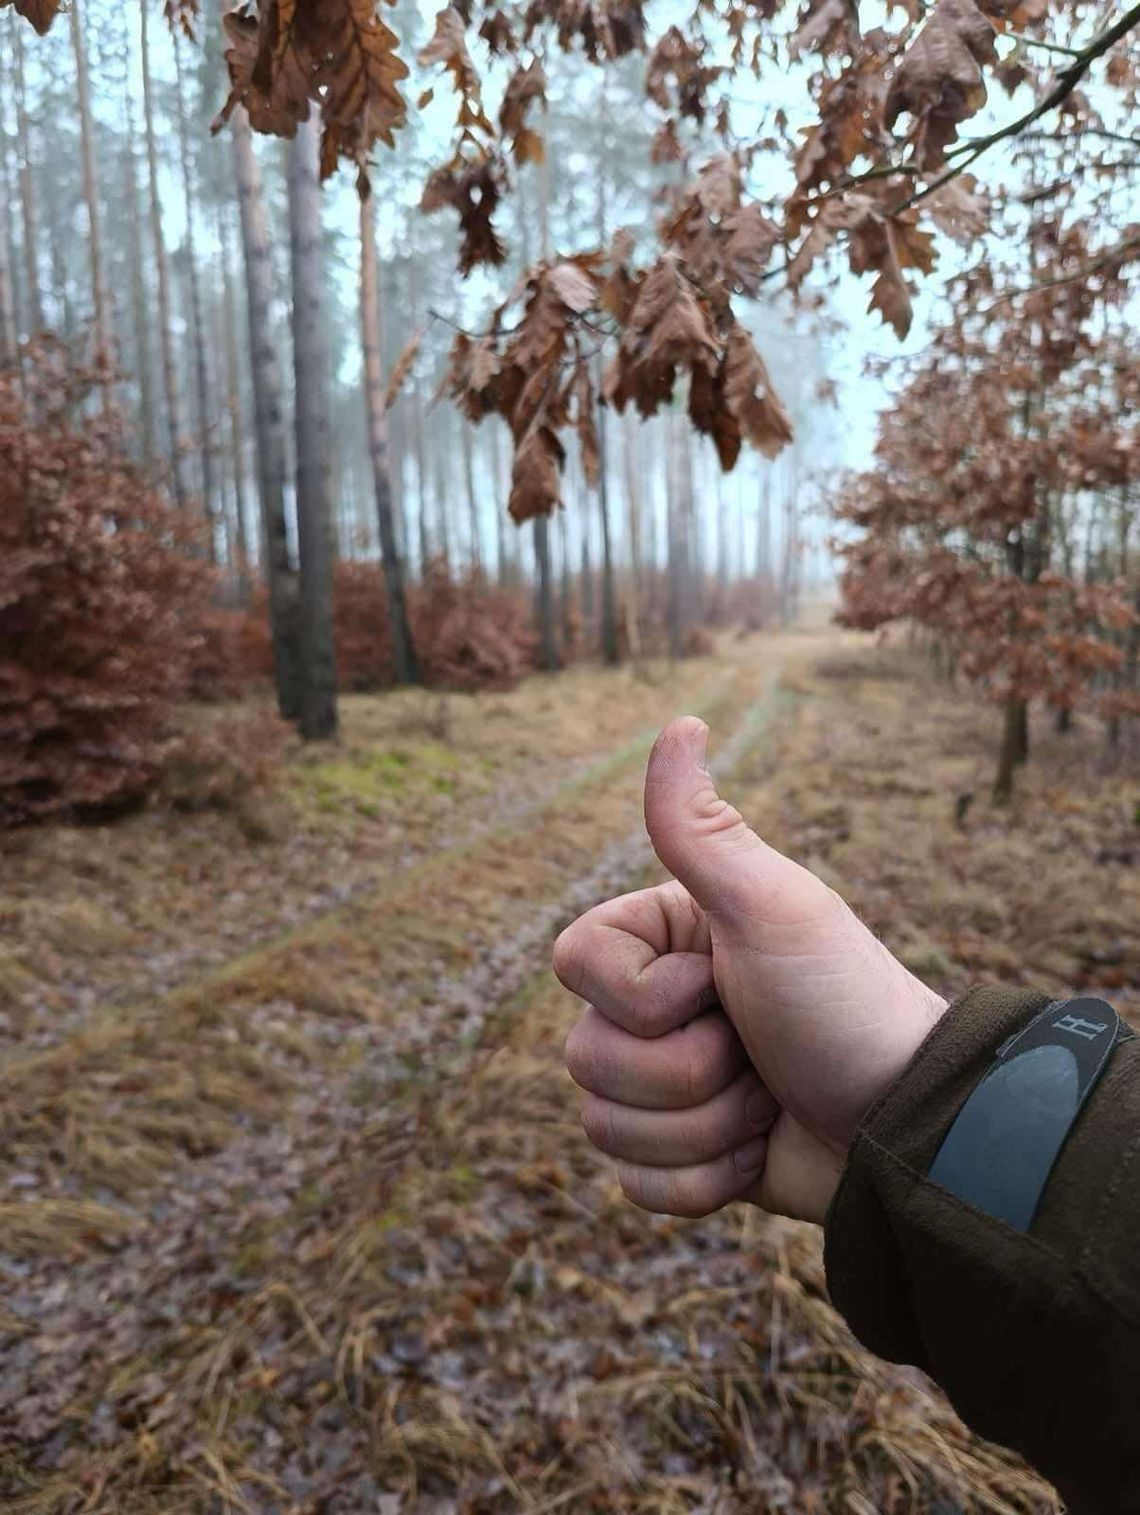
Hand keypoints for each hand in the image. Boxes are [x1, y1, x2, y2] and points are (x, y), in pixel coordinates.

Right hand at [554, 716, 945, 1223]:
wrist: (905, 1129)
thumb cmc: (842, 1004)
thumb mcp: (770, 908)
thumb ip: (700, 827)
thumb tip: (681, 721)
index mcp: (662, 940)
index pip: (574, 964)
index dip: (645, 994)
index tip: (723, 984)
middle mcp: (653, 1009)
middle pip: (586, 1058)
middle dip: (687, 1074)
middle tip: (758, 1052)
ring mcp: (664, 1087)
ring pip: (605, 1126)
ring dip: (704, 1128)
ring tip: (768, 1102)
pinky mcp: (680, 1156)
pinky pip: (636, 1186)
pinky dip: (704, 1180)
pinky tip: (757, 1153)